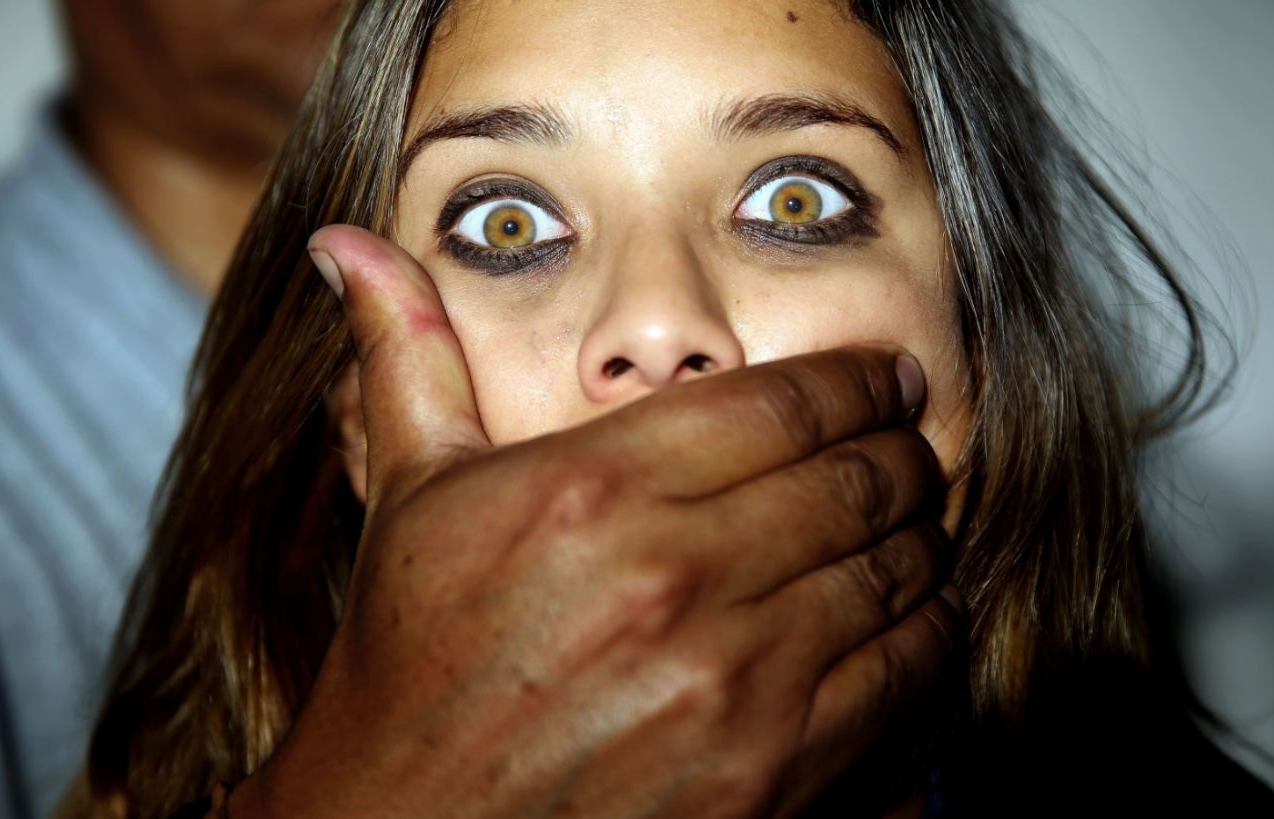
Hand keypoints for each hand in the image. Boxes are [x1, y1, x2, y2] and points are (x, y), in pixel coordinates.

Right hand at [230, 225, 963, 818]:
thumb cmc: (409, 664)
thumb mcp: (409, 502)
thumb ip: (410, 360)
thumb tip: (348, 244)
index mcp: (592, 489)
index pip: (785, 401)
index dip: (859, 381)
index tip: (886, 378)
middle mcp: (672, 574)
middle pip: (856, 479)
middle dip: (900, 453)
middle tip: (908, 446)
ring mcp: (727, 679)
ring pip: (891, 571)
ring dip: (918, 538)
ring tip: (910, 522)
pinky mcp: (767, 771)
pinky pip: (899, 674)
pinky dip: (925, 633)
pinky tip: (908, 616)